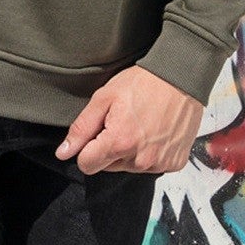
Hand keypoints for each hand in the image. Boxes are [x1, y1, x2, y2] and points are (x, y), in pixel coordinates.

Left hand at [55, 66, 202, 174]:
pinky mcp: (174, 163)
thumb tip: (63, 153)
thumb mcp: (105, 97)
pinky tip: (155, 131)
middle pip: (108, 166)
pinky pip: (151, 166)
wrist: (181, 77)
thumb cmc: (143, 83)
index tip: (97, 132)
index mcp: (119, 143)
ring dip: (130, 151)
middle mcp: (140, 160)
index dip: (87, 148)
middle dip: (109, 148)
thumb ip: (82, 128)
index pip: (87, 165)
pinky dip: (150, 152)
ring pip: (130, 167)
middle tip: (122, 121)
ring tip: (140, 124)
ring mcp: (159, 164)